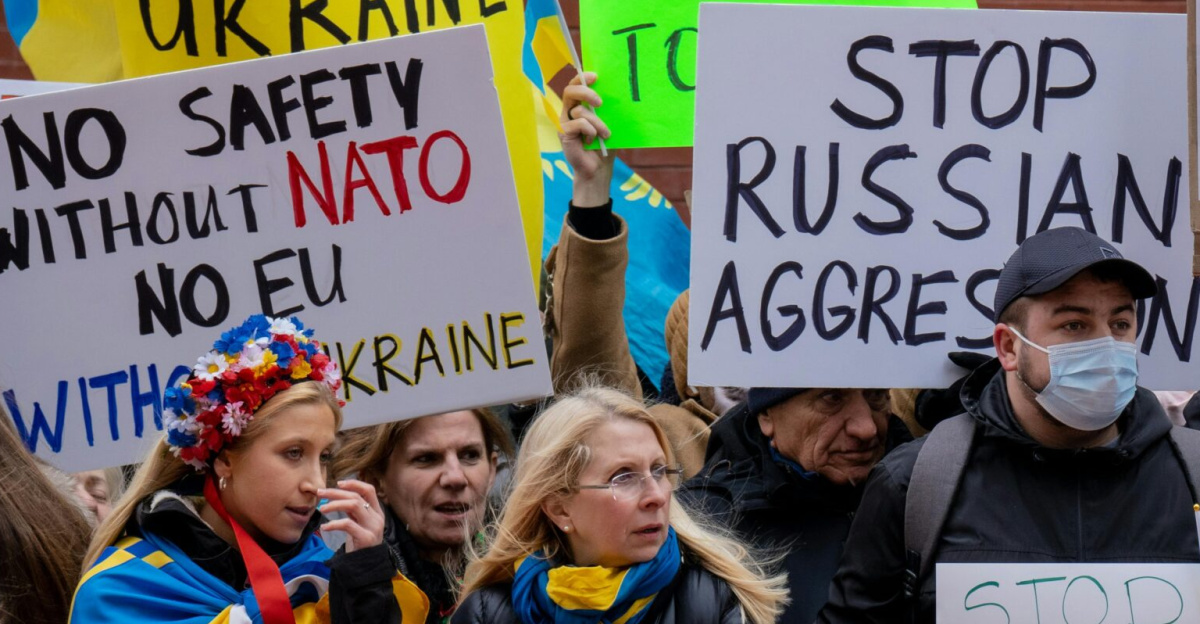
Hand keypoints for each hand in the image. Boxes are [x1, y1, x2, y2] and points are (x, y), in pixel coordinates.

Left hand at [318, 480, 384, 552]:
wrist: (366, 568)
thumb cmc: (360, 545)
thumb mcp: (358, 524)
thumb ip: (353, 511)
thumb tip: (337, 496)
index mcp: (377, 512)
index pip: (369, 490)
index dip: (354, 484)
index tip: (338, 483)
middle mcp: (377, 517)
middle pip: (357, 496)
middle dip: (336, 493)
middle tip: (320, 493)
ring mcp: (373, 527)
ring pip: (354, 505)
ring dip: (335, 504)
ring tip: (322, 509)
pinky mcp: (366, 538)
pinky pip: (348, 524)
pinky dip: (334, 523)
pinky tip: (325, 527)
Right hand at [561, 72, 614, 205]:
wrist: (598, 168)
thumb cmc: (605, 144)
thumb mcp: (610, 122)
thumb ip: (607, 108)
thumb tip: (616, 90)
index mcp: (580, 105)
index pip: (576, 84)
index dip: (583, 77)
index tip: (596, 76)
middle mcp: (569, 111)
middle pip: (570, 91)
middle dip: (586, 92)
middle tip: (600, 103)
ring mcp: (565, 122)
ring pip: (579, 110)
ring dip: (597, 123)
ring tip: (605, 135)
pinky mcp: (564, 133)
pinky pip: (579, 124)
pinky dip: (590, 132)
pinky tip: (591, 142)